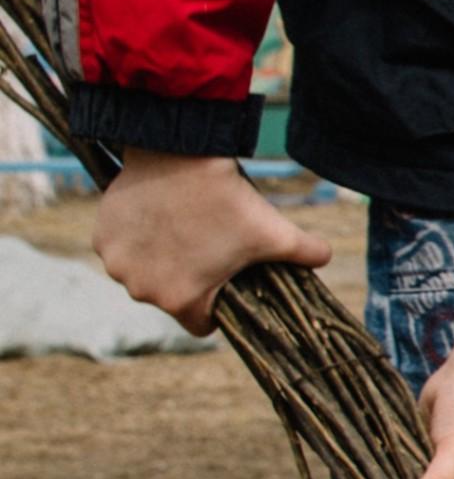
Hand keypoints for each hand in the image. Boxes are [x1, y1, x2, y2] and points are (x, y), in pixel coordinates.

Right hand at [91, 148, 333, 335]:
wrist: (179, 154)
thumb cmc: (228, 201)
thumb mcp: (276, 232)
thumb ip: (307, 253)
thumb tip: (327, 258)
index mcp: (181, 301)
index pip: (201, 324)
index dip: (217, 309)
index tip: (227, 285)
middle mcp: (141, 290)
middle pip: (170, 295)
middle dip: (189, 278)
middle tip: (208, 248)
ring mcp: (116, 264)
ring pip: (144, 271)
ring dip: (161, 258)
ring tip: (184, 229)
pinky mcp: (101, 237)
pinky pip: (122, 247)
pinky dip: (138, 237)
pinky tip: (159, 217)